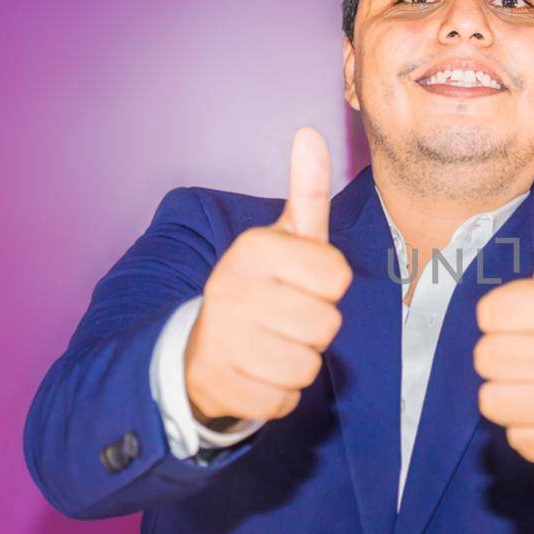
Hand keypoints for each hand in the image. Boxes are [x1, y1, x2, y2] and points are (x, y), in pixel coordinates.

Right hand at [184, 127, 351, 437]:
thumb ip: (306, 191)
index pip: (338, 277)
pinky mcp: (218, 386)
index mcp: (253, 249)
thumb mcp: (283, 238)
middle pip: (327, 325)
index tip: (299, 283)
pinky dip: (277, 393)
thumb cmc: (259, 287)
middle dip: (314, 328)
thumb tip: (311, 132)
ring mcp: (221, 339)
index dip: (328, 287)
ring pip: (308, 366)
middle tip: (284, 319)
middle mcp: (231, 290)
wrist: (196, 346)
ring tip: (270, 344)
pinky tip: (254, 372)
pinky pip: (284, 400)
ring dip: (298, 362)